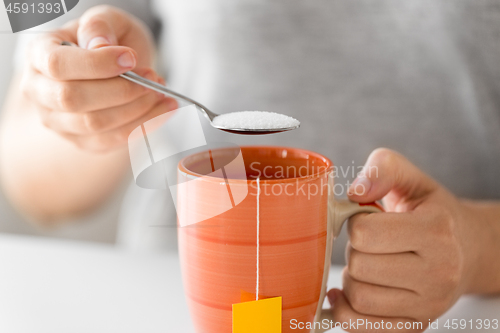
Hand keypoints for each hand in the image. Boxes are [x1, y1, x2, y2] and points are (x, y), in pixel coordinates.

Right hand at [20, 5, 176, 151]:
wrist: (114, 69)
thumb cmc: (107, 42)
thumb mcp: (106, 20)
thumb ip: (100, 25)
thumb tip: (100, 46)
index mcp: (39, 54)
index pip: (58, 64)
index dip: (96, 64)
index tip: (131, 58)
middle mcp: (40, 92)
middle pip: (73, 99)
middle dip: (121, 90)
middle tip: (153, 78)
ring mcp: (59, 121)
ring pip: (94, 124)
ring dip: (136, 109)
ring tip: (160, 91)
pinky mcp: (82, 141)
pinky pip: (112, 140)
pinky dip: (144, 125)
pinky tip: (164, 108)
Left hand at [327, 148, 494, 331]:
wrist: (467, 249)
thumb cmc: (432, 212)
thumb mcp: (412, 179)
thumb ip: (383, 169)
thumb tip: (354, 192)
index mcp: (436, 231)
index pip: (365, 234)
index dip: (355, 222)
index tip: (366, 220)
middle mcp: (439, 273)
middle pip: (359, 267)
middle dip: (354, 250)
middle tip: (369, 244)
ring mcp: (429, 305)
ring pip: (358, 298)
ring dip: (351, 279)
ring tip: (368, 264)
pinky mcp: (416, 325)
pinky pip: (361, 327)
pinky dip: (346, 310)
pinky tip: (351, 292)